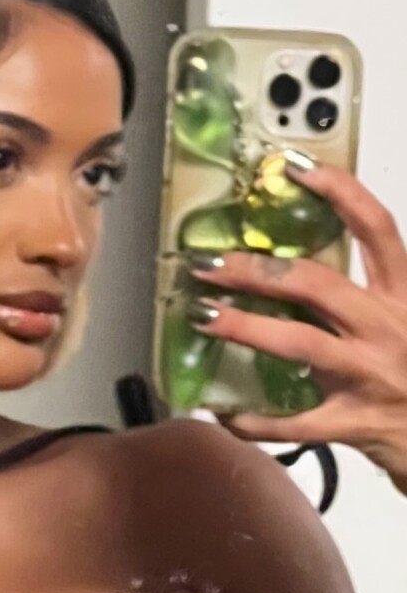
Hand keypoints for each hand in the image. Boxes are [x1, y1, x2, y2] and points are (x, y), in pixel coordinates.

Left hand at [188, 162, 406, 493]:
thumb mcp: (403, 320)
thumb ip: (367, 297)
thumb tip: (300, 276)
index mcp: (402, 296)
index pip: (375, 228)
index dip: (338, 192)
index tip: (293, 168)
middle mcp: (386, 327)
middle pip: (317, 283)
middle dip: (258, 270)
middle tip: (211, 265)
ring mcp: (368, 376)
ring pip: (299, 343)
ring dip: (246, 327)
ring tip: (206, 318)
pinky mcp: (353, 423)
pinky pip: (292, 422)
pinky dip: (254, 420)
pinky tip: (224, 413)